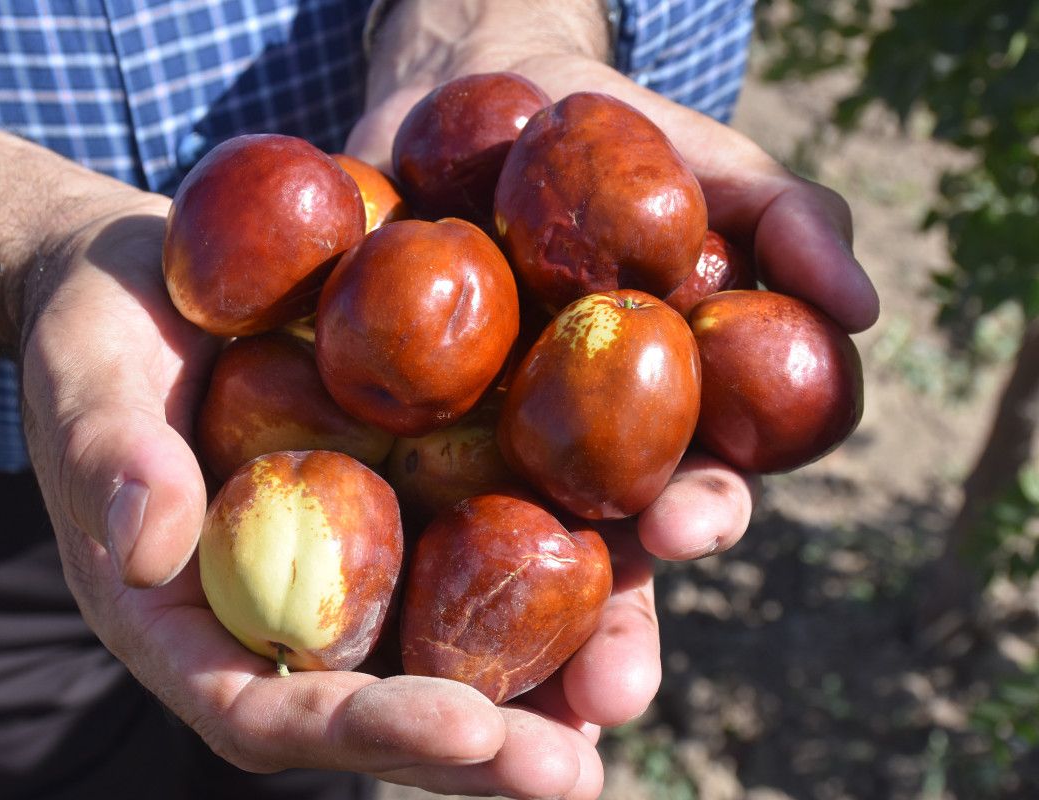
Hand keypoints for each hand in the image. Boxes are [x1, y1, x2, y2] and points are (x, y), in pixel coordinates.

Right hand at [16, 194, 599, 797]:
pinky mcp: (413, 484)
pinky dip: (557, 554)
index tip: (464, 732)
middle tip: (573, 771)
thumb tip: (149, 545)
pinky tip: (641, 552)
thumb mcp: (83, 382)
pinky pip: (484, 533)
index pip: (272, 711)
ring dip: (546, 674)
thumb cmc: (97, 336)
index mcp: (197, 619)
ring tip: (628, 691)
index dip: (366, 731)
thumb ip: (107, 460)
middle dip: (481, 746)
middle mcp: (292, 606)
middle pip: (385, 700)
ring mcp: (361, 552)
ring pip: (452, 636)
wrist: (158, 276)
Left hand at [345, 44, 878, 796]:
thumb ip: (788, 222)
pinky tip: (358, 617)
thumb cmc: (608, 135)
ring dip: (489, 641)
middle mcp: (559, 459)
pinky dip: (366, 550)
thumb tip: (862, 308)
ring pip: (477, 562)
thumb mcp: (705, 162)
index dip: (695, 513)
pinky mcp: (376, 433)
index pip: (685, 488)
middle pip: (582, 560)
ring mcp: (464, 453)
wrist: (465, 101)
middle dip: (598, 626)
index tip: (693, 524)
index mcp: (649, 422)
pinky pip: (369, 496)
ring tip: (491, 713)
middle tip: (599, 693)